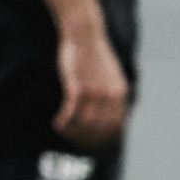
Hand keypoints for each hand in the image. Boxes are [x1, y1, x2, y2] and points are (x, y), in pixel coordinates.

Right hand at [54, 23, 128, 148]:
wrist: (85, 35)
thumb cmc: (95, 55)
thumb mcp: (113, 76)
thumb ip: (114, 97)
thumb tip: (111, 118)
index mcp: (122, 94)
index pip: (116, 128)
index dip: (103, 140)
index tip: (91, 143)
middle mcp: (110, 96)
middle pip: (99, 131)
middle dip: (85, 140)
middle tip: (73, 140)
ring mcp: (94, 93)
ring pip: (83, 125)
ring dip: (71, 133)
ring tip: (63, 131)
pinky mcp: (77, 88)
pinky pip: (70, 115)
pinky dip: (62, 123)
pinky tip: (57, 123)